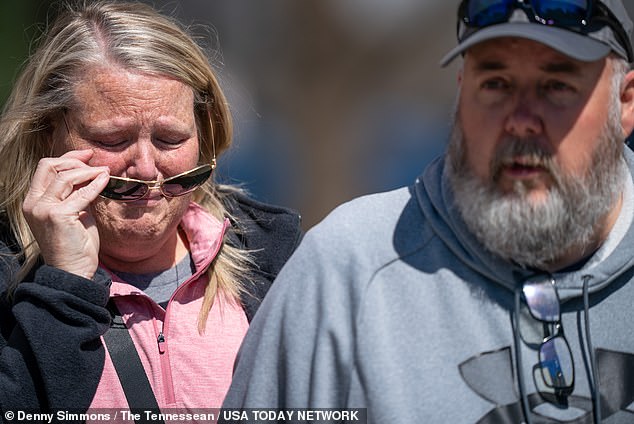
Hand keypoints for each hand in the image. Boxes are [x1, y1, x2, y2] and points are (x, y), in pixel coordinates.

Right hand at [23, 150, 109, 278]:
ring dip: (88, 171)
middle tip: (95, 162)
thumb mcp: (76, 212)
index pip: (46, 168)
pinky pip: (81, 194)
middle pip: (49, 166)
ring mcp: (43, 209)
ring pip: (65, 177)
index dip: (68, 157)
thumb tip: (91, 173)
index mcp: (33, 201)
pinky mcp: (57, 216)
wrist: (74, 270)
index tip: (88, 155)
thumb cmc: (77, 244)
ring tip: (104, 171)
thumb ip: (77, 193)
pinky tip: (105, 180)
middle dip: (74, 160)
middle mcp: (33, 203)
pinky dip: (95, 184)